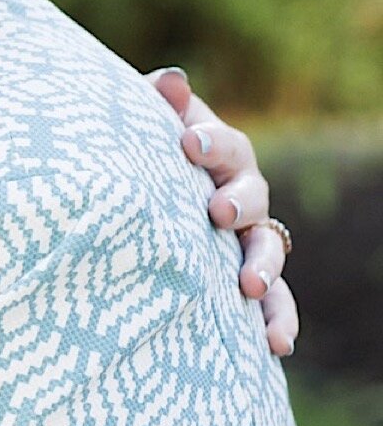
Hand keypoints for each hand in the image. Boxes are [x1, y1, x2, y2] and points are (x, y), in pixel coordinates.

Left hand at [148, 68, 296, 357]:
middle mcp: (242, 195)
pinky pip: (273, 301)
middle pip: (253, 196)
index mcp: (220, 154)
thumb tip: (170, 80)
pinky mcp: (248, 280)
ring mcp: (247, 239)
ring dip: (263, 266)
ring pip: (268, 250)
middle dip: (239, 203)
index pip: (222, 145)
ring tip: (248, 285)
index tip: (187, 144)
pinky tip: (276, 345)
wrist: (147, 197)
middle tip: (217, 211)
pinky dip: (278, 321)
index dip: (208, 142)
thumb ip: (158, 104)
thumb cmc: (146, 157)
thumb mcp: (147, 128)